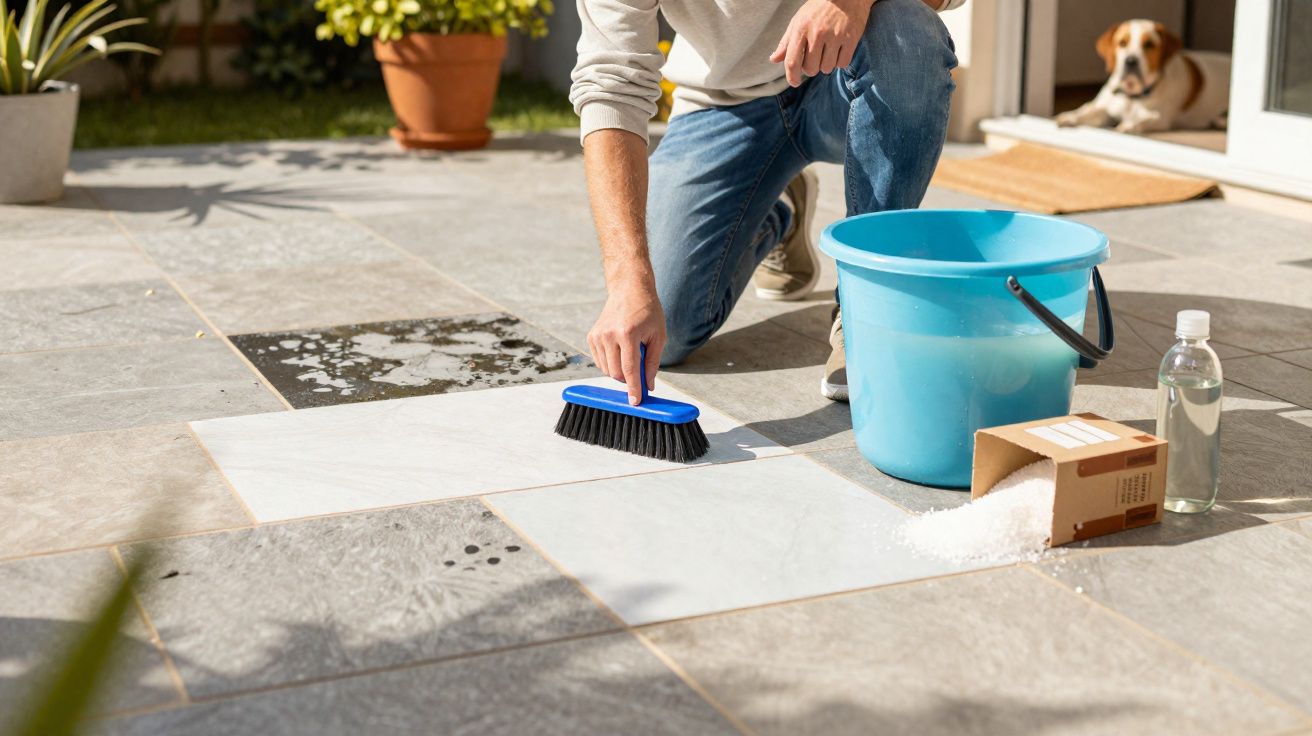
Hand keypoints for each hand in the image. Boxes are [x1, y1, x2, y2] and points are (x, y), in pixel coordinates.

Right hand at [587, 280, 666, 404]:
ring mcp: (597, 336)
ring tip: (631, 353)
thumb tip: (648, 386)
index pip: (629, 370)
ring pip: (607, 370)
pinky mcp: (591, 337)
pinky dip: (611, 364)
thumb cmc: (648, 312)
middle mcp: (609, 335)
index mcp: (627, 334)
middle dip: (628, 379)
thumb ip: (652, 363)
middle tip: (640, 371)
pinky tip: (620, 351)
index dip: (633, 388)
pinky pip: (600, 362)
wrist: (629, 290)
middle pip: (616, 373)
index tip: (635, 402)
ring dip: (620, 370)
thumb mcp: (658, 336)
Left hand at [770, 0, 872, 86]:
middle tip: (815, 57)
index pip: (792, 61)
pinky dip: (840, 62)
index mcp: (801, 28)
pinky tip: (838, 51)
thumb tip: (774, 59)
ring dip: (826, 65)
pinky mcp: (851, 39)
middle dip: (812, 68)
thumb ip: (786, 42)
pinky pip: (842, 64)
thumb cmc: (818, 8)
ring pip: (827, 68)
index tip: (794, 82)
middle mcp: (817, 33)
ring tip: (828, 52)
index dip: (792, 77)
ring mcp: (835, 36)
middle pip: (810, 69)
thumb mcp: (798, 20)